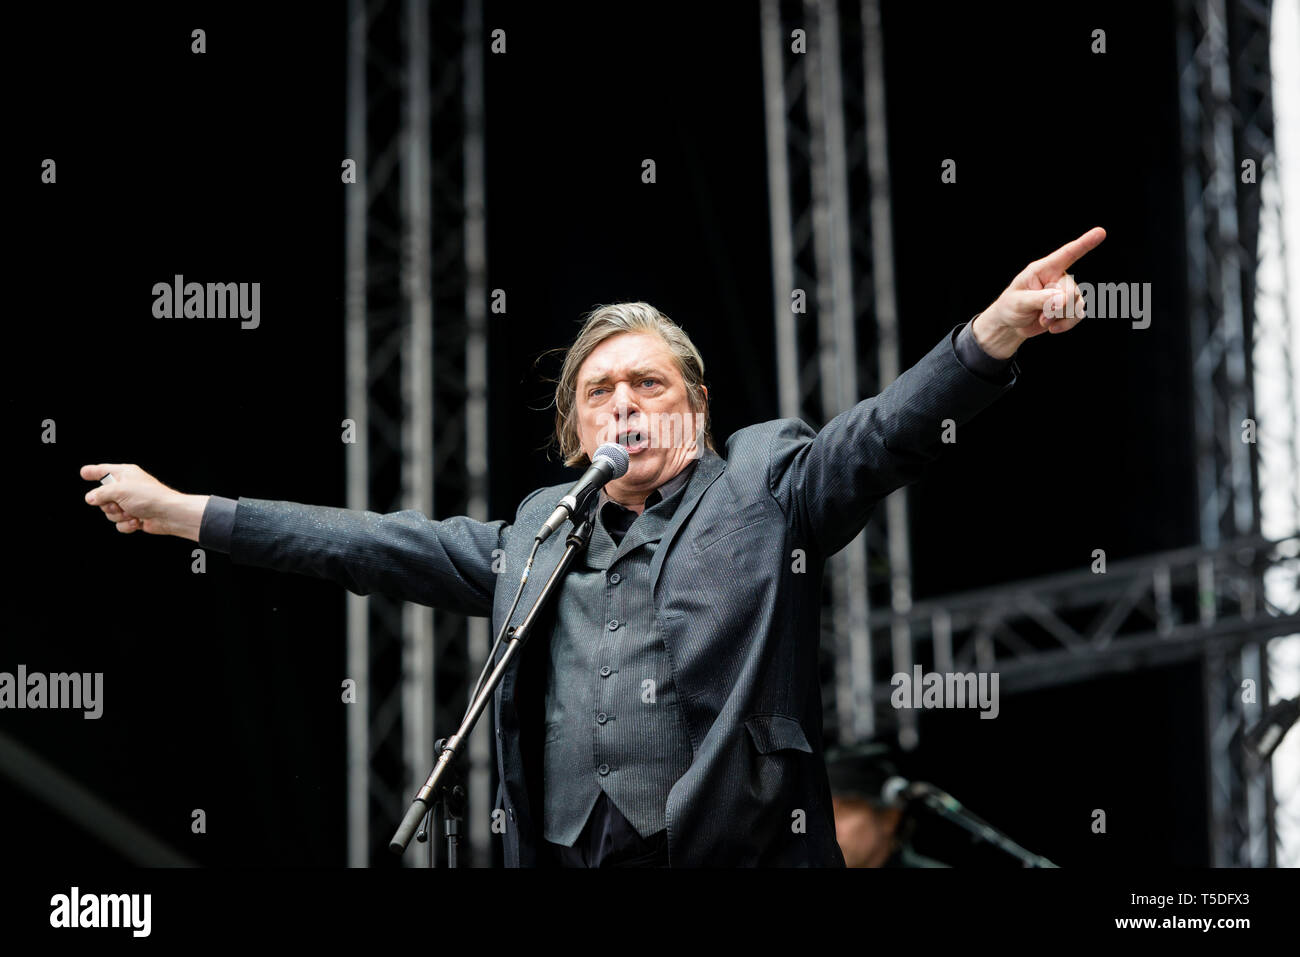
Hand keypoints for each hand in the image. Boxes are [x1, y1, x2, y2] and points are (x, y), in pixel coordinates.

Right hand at [80, 463, 207, 539]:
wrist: (169, 515)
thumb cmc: (149, 497)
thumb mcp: (120, 490)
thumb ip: (100, 494)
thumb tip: (89, 498)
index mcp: (125, 474)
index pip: (104, 471)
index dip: (93, 472)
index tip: (83, 473)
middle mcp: (127, 487)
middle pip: (102, 498)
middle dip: (108, 505)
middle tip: (119, 505)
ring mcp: (130, 503)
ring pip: (110, 513)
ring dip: (119, 516)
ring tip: (132, 513)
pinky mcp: (134, 517)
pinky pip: (119, 523)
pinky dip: (127, 525)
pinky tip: (137, 522)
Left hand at [972, 227, 1105, 358]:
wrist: (1012, 324)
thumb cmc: (1011, 307)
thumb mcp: (1018, 302)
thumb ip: (1040, 299)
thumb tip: (1063, 300)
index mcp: (1043, 269)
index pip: (1067, 254)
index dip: (1084, 243)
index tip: (1101, 232)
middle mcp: (1057, 277)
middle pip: (1072, 290)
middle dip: (1058, 308)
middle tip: (1041, 317)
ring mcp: (1065, 292)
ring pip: (1077, 304)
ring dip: (1060, 317)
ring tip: (1042, 321)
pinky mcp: (1069, 306)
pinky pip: (1078, 314)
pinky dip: (1067, 324)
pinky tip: (1053, 328)